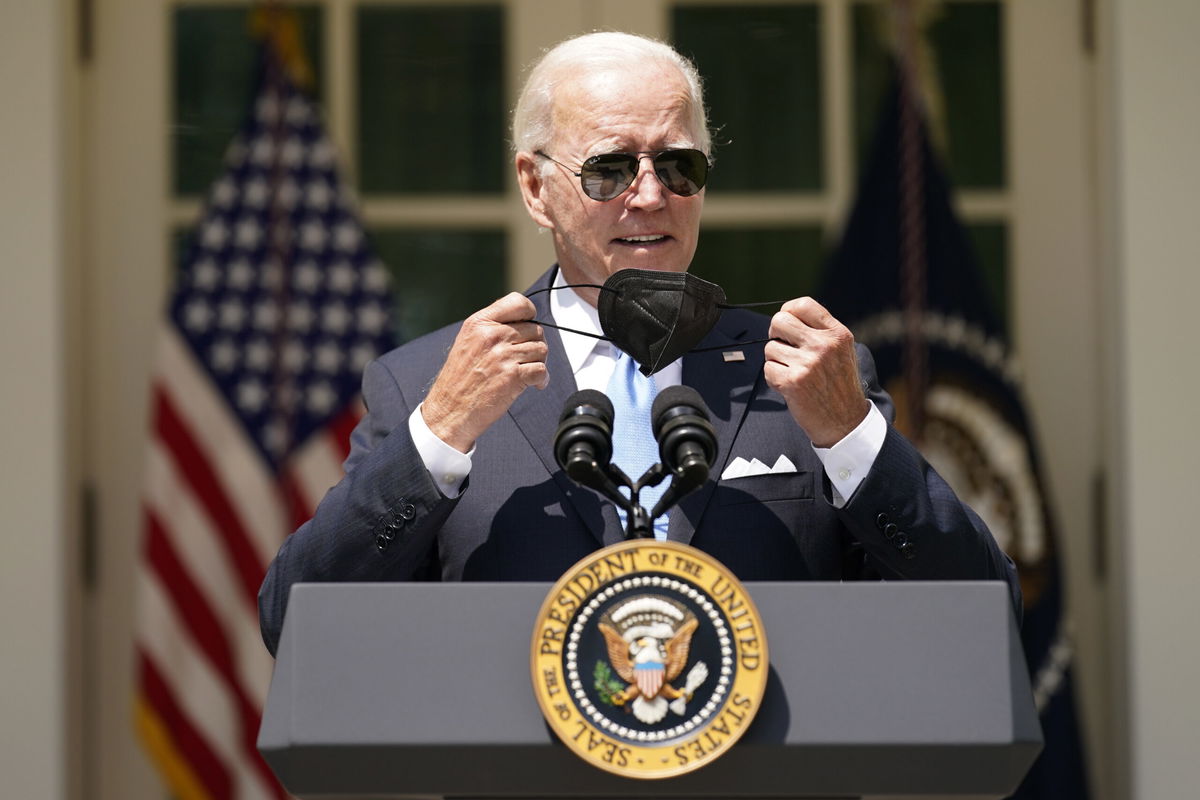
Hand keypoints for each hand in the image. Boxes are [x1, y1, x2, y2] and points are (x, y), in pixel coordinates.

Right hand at [421, 292, 548, 451]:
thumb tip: (521, 323)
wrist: (449, 409)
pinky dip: (542, 379)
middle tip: (526, 358)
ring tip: (527, 372)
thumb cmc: (459, 379)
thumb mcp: (467, 341)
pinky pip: (542, 370)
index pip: (518, 302)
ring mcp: (503, 355)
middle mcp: (492, 335)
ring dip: (540, 362)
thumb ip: (491, 328)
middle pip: (535, 329)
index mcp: (479, 323)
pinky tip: (533, 385)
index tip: (528, 325)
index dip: (529, 314)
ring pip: (542, 349)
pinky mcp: (513, 376)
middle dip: (535, 344)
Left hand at [763, 297, 869, 447]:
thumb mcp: (842, 351)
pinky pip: (768, 369)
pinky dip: (774, 378)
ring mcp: (808, 364)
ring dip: (776, 360)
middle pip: (779, 320)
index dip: (788, 312)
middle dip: (775, 334)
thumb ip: (820, 332)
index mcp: (837, 334)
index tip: (787, 326)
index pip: (803, 305)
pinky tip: (790, 386)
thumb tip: (785, 317)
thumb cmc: (839, 385)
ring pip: (770, 347)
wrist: (846, 421)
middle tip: (784, 347)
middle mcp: (823, 345)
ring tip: (794, 372)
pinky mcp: (793, 382)